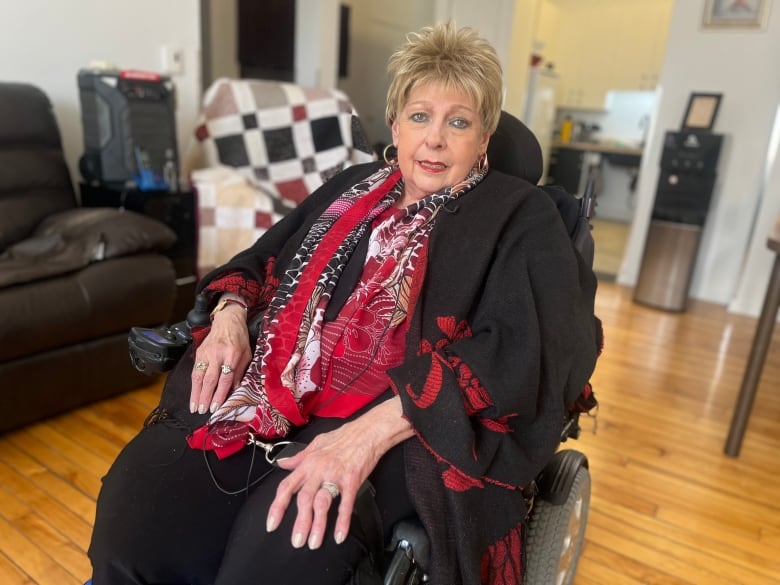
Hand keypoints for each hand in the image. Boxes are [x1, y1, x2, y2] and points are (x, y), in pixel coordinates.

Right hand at [190, 305, 251, 413]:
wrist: (228, 321)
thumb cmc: (240, 338)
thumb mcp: (246, 354)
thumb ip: (240, 372)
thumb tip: (235, 390)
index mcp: (232, 355)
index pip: (225, 378)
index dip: (219, 394)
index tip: (216, 407)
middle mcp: (218, 354)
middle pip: (210, 379)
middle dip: (205, 397)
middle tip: (202, 411)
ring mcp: (206, 353)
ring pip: (198, 376)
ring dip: (195, 393)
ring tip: (194, 407)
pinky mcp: (199, 352)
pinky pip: (195, 371)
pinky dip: (193, 384)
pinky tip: (193, 394)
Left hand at [266, 397, 413, 549]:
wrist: (367, 431)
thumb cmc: (343, 437)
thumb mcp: (316, 443)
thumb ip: (298, 457)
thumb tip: (282, 464)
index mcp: (308, 463)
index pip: (286, 487)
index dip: (277, 507)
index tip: (272, 524)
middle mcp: (318, 470)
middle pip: (304, 499)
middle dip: (299, 522)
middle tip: (296, 542)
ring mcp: (335, 475)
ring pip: (322, 503)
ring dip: (318, 525)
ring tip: (314, 543)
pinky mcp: (352, 480)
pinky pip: (346, 503)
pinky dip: (342, 521)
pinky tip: (339, 535)